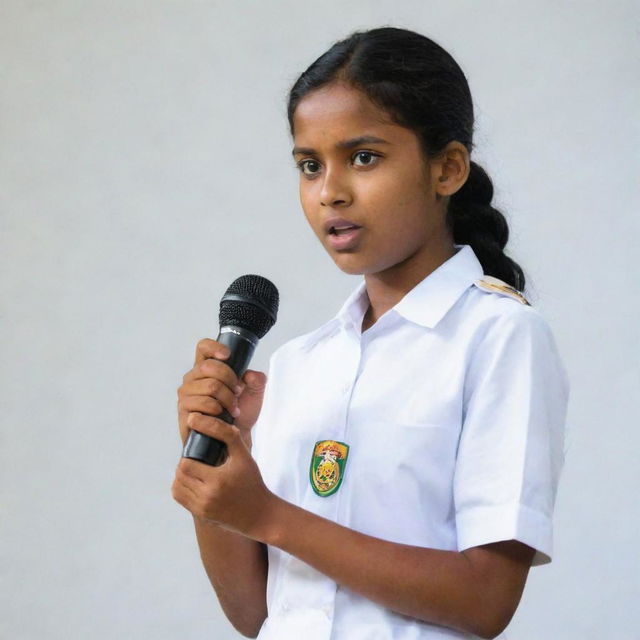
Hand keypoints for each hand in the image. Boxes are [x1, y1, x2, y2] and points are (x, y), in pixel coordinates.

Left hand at [171, 413, 275, 539]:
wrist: (259, 513)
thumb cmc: (252, 481)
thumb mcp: (244, 455)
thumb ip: (227, 433)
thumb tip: (200, 418)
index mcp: (218, 481)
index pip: (186, 464)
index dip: (190, 455)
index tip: (199, 451)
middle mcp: (208, 497)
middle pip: (180, 475)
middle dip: (186, 464)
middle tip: (197, 459)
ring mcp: (203, 509)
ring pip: (177, 487)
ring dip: (183, 476)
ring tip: (196, 469)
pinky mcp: (201, 516)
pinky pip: (180, 498)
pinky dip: (182, 487)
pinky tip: (194, 481)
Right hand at [177, 338, 267, 447]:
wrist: (234, 440)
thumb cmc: (240, 414)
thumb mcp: (255, 393)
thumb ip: (257, 379)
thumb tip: (249, 375)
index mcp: (207, 369)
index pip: (203, 347)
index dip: (214, 347)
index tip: (228, 355)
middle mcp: (193, 378)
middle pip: (210, 366)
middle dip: (230, 380)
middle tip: (238, 392)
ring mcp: (186, 394)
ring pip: (210, 386)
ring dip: (227, 398)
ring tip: (233, 409)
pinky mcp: (184, 410)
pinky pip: (203, 403)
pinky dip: (218, 410)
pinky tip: (222, 417)